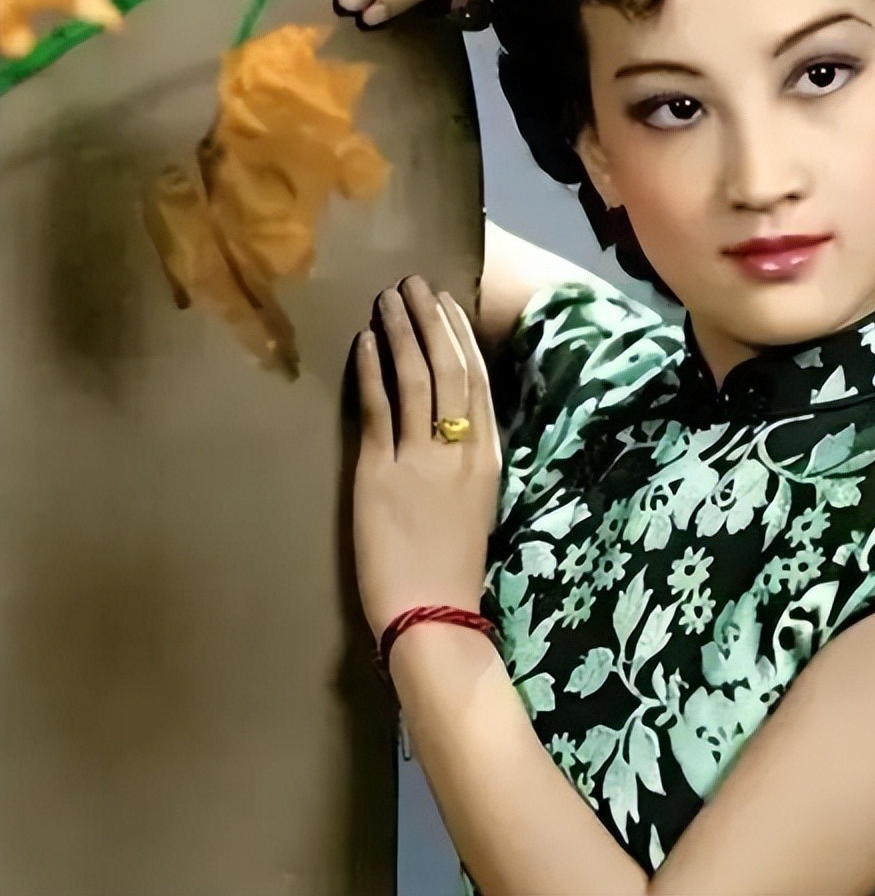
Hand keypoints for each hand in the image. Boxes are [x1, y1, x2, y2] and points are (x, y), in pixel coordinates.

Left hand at [353, 274, 502, 640]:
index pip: (477, 381)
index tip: (448, 303)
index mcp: (488, 457)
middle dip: (432, 319)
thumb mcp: (477, 505)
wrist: (432, 614)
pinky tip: (365, 340)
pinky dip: (373, 369)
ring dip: (402, 331)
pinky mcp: (381, 472)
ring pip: (416, 377)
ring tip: (389, 298)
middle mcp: (460, 448)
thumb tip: (450, 423)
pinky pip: (378, 408)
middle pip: (450, 367)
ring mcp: (422, 458)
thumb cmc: (454, 567)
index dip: (461, 336)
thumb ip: (467, 462)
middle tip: (415, 282)